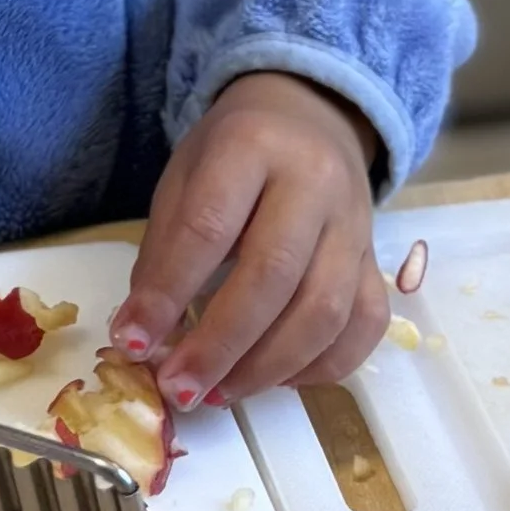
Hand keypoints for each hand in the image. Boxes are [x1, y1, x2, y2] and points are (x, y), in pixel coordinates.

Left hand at [108, 73, 386, 407]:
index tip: (131, 343)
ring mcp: (356, 224)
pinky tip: (276, 381)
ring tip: (218, 393)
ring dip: (267, 368)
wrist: (311, 117)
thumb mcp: (186, 174)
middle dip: (220, 345)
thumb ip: (166, 247)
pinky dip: (322, 367)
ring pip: (324, 310)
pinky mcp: (377, 261)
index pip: (208, 227)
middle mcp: (315, 181)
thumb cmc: (234, 151)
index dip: (167, 293)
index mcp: (252, 144)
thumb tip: (142, 333)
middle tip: (179, 388)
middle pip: (273, 275)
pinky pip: (364, 326)